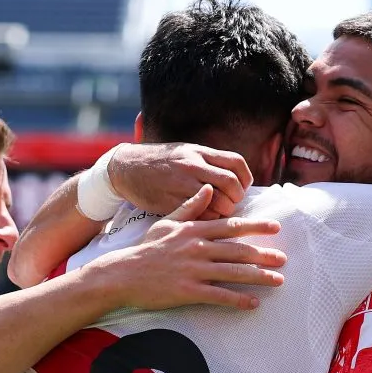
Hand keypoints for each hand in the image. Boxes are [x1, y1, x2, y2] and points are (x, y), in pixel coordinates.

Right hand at [91, 185, 285, 310]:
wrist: (122, 273)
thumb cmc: (145, 248)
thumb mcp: (166, 222)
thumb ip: (190, 206)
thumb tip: (208, 189)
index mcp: (194, 230)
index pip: (232, 226)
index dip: (256, 226)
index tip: (276, 228)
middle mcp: (197, 248)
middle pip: (238, 250)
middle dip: (264, 255)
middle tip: (283, 258)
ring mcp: (193, 270)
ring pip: (233, 273)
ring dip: (259, 277)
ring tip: (278, 280)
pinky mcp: (188, 291)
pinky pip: (219, 295)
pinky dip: (238, 299)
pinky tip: (253, 303)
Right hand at [108, 143, 252, 219]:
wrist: (126, 168)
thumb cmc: (158, 162)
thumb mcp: (184, 153)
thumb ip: (207, 162)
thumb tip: (233, 176)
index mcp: (198, 152)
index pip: (236, 162)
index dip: (245, 178)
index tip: (242, 188)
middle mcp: (193, 165)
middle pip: (231, 183)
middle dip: (236, 197)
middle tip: (231, 205)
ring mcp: (182, 184)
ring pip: (219, 201)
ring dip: (225, 211)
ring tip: (220, 214)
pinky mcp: (172, 201)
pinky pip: (200, 214)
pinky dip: (208, 220)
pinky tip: (205, 220)